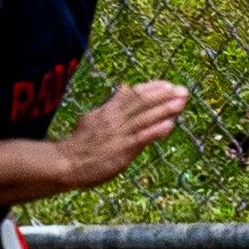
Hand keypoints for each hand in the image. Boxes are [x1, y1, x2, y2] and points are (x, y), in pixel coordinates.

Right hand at [54, 80, 188, 189]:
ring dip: (165, 110)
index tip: (168, 84)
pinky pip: (142, 138)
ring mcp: (118, 135)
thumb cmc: (80, 143)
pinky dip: (156, 131)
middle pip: (142, 102)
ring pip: (145, 118)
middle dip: (164, 95)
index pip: (133, 94)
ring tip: (182, 103)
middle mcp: (113, 119)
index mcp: (107, 110)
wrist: (66, 164)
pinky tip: (170, 125)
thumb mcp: (93, 117)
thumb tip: (125, 86)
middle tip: (183, 90)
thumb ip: (112, 104)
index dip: (153, 88)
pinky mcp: (122, 151)